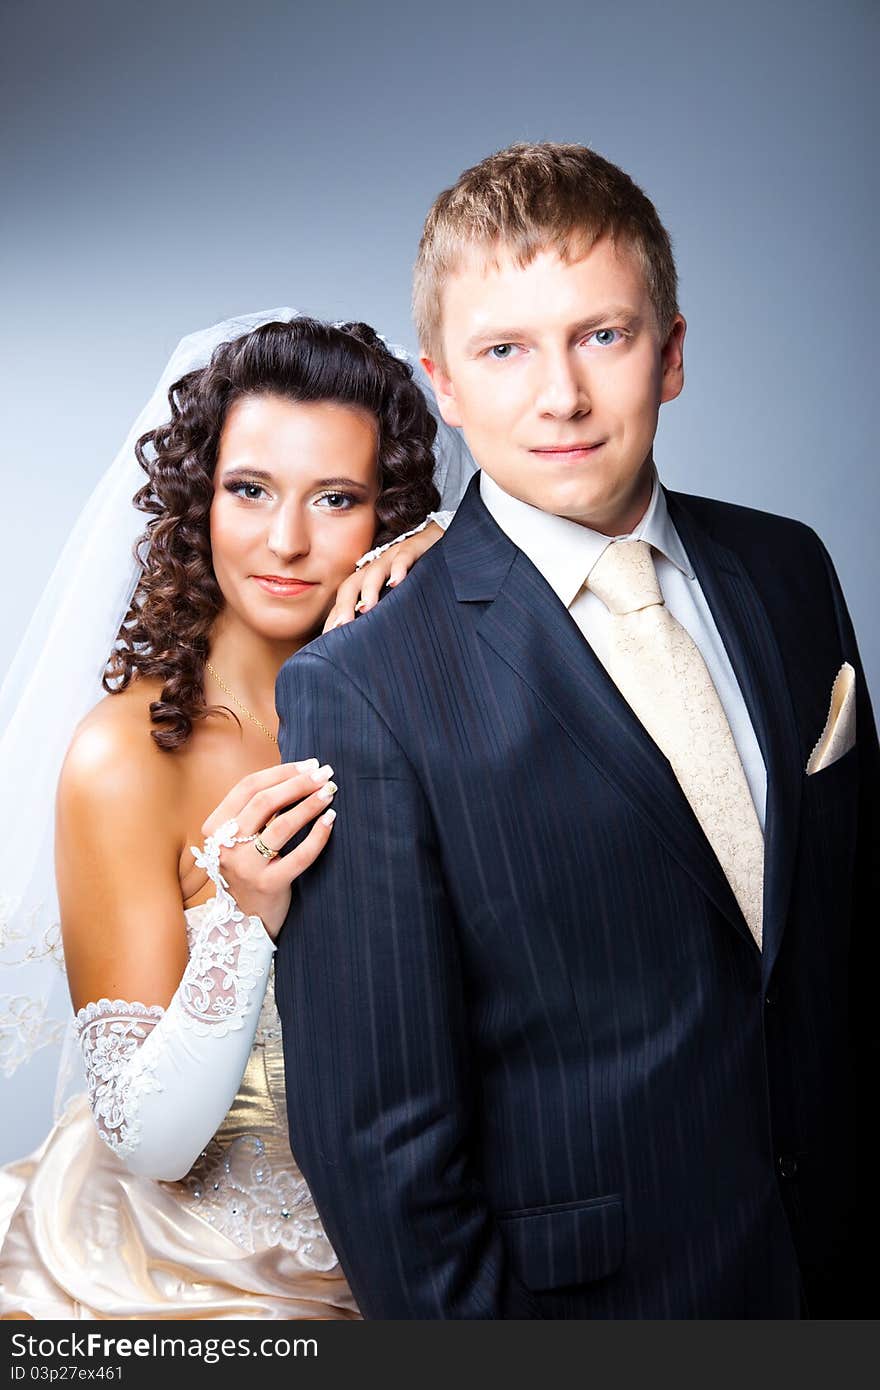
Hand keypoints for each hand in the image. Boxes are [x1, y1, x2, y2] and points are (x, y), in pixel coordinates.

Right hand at [199, 760, 335, 938]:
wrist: (246, 920)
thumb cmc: (250, 868)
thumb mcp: (240, 838)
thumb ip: (256, 809)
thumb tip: (298, 772)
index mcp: (215, 828)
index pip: (247, 788)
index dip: (280, 772)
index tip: (309, 764)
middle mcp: (225, 847)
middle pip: (263, 802)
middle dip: (298, 783)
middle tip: (324, 774)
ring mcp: (245, 868)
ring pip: (281, 826)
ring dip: (309, 804)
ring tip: (329, 793)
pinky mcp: (269, 885)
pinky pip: (299, 855)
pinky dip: (318, 835)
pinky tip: (331, 821)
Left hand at [322, 521, 445, 631]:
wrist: (436, 541)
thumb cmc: (417, 576)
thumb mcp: (398, 598)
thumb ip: (384, 615)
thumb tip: (375, 647)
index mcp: (368, 583)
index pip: (345, 601)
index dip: (335, 618)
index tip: (327, 641)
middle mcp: (375, 570)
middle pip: (351, 586)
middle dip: (344, 607)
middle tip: (340, 628)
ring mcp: (392, 558)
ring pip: (374, 572)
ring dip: (369, 590)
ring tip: (367, 607)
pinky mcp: (413, 548)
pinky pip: (403, 557)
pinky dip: (399, 568)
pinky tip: (398, 582)